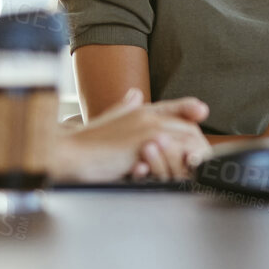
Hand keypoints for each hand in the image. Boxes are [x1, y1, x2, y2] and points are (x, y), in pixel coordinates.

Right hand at [56, 90, 210, 181]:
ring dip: (192, 158)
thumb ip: (123, 108)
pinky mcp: (143, 144)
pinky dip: (181, 165)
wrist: (67, 153)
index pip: (173, 107)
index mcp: (139, 110)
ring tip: (195, 172)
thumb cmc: (85, 142)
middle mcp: (146, 115)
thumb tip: (133, 95)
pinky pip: (174, 153)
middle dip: (196, 146)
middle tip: (199, 163)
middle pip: (187, 127)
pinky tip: (182, 174)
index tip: (201, 113)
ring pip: (185, 140)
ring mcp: (146, 128)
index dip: (189, 109)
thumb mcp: (109, 121)